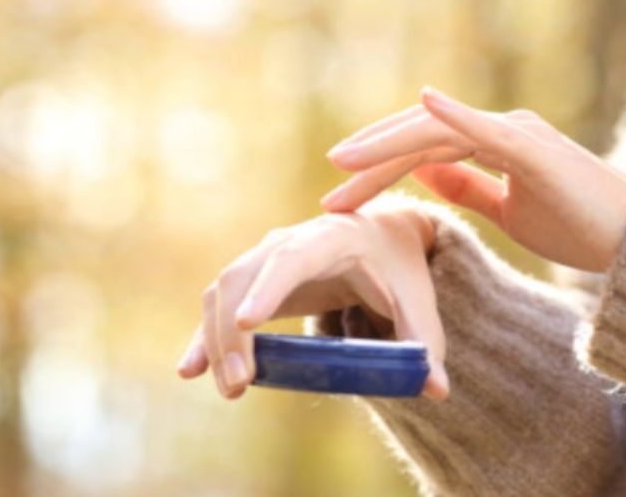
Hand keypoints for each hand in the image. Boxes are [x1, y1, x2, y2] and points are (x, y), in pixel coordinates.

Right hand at [176, 207, 449, 400]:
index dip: (267, 288)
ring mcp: (265, 258)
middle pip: (243, 277)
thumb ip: (426, 342)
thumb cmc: (401, 267)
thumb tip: (435, 389)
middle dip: (233, 332)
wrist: (383, 238)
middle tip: (241, 385)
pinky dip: (203, 335)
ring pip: (223, 291)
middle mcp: (289, 240)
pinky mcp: (255, 281)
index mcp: (332, 236)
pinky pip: (219, 304)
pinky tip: (190, 370)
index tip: (247, 324)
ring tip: (232, 390)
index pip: (291, 257)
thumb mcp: (420, 301)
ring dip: (216, 340)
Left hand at [321, 87, 625, 271]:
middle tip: (331, 187)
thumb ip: (468, 187)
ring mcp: (517, 133)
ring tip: (343, 160)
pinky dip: (454, 113)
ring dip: (388, 146)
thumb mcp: (508, 209)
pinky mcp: (534, 148)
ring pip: (438, 132)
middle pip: (421, 138)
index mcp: (495, 143)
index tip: (342, 194)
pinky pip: (486, 127)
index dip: (380, 169)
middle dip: (372, 161)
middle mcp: (502, 129)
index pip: (425, 150)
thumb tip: (425, 174)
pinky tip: (423, 101)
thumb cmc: (577, 228)